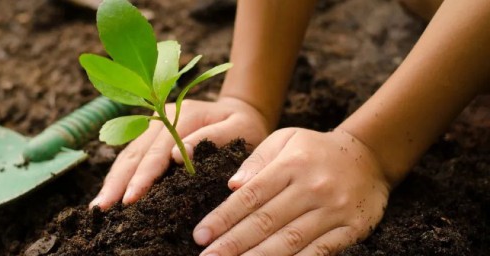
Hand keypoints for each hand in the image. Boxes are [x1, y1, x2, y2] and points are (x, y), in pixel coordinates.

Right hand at [89, 97, 270, 208]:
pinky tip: (109, 192)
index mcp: (183, 115)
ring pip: (127, 154)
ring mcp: (153, 124)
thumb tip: (178, 156)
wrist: (242, 110)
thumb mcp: (240, 128)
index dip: (143, 176)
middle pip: (135, 152)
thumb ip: (212, 138)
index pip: (158, 151)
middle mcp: (161, 117)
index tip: (131, 198)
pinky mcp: (150, 134)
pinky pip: (130, 155)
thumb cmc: (245, 125)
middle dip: (117, 182)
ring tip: (98, 206)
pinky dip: (118, 175)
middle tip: (102, 208)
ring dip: (112, 180)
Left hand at [194, 128, 391, 255]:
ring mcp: (333, 210)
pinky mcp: (351, 229)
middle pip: (265, 222)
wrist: (370, 156)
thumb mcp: (285, 139)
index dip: (223, 218)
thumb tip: (232, 185)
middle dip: (232, 244)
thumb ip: (257, 160)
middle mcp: (312, 188)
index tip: (200, 235)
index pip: (250, 196)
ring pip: (289, 241)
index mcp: (291, 165)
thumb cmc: (315, 150)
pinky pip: (320, 252)